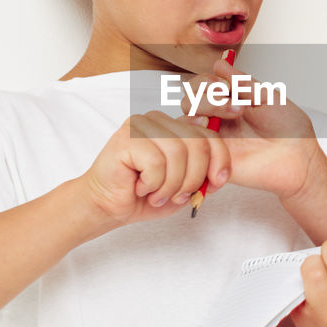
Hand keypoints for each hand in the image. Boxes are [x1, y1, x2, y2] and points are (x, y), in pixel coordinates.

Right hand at [77, 110, 229, 239]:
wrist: (106, 206)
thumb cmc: (143, 196)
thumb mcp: (183, 186)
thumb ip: (202, 173)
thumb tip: (220, 168)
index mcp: (175, 127)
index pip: (210, 135)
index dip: (220, 161)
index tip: (216, 183)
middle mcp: (159, 120)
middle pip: (198, 144)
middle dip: (193, 178)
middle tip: (177, 196)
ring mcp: (141, 125)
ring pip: (178, 153)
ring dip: (171, 184)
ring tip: (157, 195)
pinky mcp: (126, 138)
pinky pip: (156, 162)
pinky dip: (153, 183)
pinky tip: (140, 187)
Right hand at [185, 56, 320, 198]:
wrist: (298, 156)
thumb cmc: (288, 127)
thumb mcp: (266, 96)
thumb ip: (241, 81)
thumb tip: (219, 63)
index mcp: (229, 101)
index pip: (201, 85)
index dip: (207, 82)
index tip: (228, 86)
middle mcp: (218, 118)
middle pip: (189, 100)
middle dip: (207, 97)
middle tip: (232, 103)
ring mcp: (214, 138)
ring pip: (186, 121)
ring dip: (201, 112)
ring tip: (227, 117)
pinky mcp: (213, 158)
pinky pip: (192, 148)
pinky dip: (196, 136)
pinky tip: (214, 134)